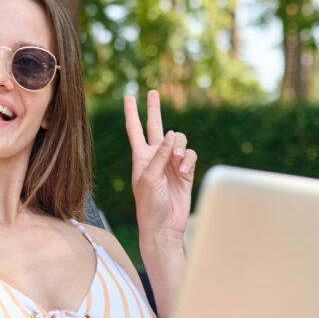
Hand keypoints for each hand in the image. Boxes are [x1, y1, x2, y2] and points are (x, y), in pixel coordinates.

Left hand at [124, 91, 196, 251]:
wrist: (164, 226)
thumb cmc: (150, 204)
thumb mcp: (150, 178)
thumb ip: (160, 155)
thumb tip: (169, 134)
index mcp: (141, 157)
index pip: (134, 129)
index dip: (131, 113)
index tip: (128, 97)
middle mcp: (155, 156)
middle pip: (155, 126)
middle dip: (154, 109)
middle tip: (152, 92)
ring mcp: (171, 163)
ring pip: (178, 139)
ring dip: (179, 146)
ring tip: (178, 161)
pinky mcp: (185, 171)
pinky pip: (190, 155)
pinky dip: (188, 160)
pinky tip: (184, 170)